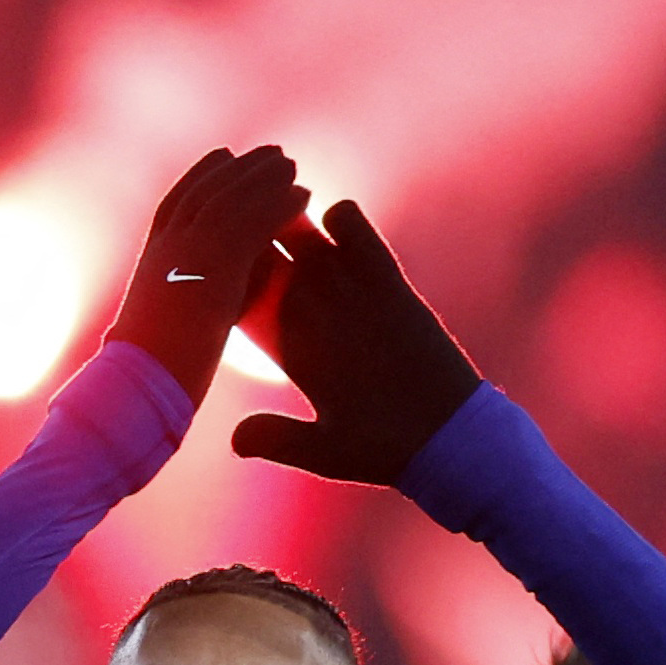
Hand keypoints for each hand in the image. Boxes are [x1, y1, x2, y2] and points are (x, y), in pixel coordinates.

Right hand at [102, 147, 306, 408]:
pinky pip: (256, 221)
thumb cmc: (139, 379)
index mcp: (152, 261)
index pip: (175, 204)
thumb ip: (161, 314)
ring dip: (264, 178)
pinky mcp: (218, 265)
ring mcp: (191, 252)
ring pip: (233, 199)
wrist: (137, 387)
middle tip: (268, 154)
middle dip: (237, 169)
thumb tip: (156, 326)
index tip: (222, 159)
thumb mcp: (147, 333)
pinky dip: (281, 203)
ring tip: (292, 166)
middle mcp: (169, 247)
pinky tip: (306, 193)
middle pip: (206, 191)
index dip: (200, 178)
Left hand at [227, 199, 483, 486]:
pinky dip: (338, 215)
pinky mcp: (383, 274)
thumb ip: (280, 438)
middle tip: (251, 238)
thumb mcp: (327, 449)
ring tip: (294, 224)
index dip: (220, 284)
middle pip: (256, 254)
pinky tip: (342, 231)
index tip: (217, 281)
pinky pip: (346, 220)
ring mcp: (344, 289)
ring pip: (295, 226)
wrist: (448, 436)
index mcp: (286, 348)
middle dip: (246, 239)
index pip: (235, 300)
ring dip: (287, 213)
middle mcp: (310, 312)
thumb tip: (236, 442)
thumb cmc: (386, 450)